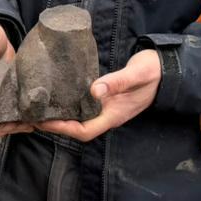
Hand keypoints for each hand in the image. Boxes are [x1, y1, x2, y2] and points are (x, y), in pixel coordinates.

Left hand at [39, 49, 161, 142]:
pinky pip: (84, 107)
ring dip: (60, 116)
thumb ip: (117, 82)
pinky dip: (69, 104)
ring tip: (39, 108)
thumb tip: (94, 91)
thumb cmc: (153, 72)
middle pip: (78, 128)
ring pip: (80, 119)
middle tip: (33, 116)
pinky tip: (57, 95)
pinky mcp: (106, 98)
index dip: (63, 128)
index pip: (85, 131)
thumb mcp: (136, 74)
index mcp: (114, 115)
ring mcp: (107, 108)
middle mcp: (108, 115)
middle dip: (56, 125)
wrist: (166, 69)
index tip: (44, 121)